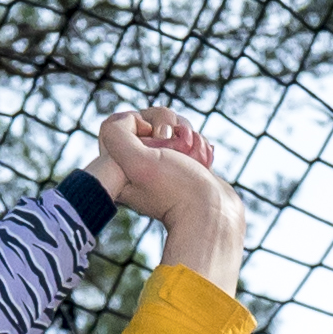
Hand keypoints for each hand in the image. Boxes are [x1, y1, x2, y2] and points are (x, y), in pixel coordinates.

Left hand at [93, 107, 245, 296]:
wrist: (215, 214)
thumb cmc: (178, 190)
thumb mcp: (138, 162)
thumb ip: (117, 135)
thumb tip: (129, 118)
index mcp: (117, 169)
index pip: (120, 124)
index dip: (142, 124)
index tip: (157, 139)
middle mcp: (136, 167)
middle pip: (149, 122)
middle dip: (171, 128)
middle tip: (180, 147)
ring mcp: (162, 166)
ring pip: (172, 128)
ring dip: (188, 137)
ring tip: (195, 158)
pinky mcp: (183, 165)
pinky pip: (188, 139)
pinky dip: (198, 145)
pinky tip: (203, 161)